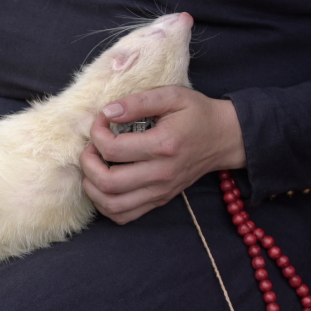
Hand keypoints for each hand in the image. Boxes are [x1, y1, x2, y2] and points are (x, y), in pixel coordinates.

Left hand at [79, 85, 245, 223]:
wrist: (223, 138)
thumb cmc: (197, 114)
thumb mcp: (171, 96)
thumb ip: (138, 102)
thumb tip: (108, 112)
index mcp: (162, 146)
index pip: (112, 149)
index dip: (96, 133)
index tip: (101, 120)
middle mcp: (160, 174)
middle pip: (107, 182)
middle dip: (87, 163)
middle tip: (91, 147)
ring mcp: (160, 191)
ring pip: (112, 205)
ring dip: (92, 187)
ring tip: (94, 166)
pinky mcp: (159, 200)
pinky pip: (124, 215)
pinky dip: (105, 204)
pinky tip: (104, 184)